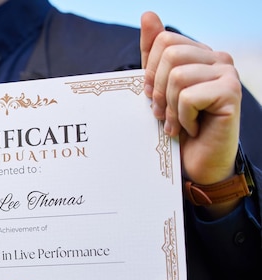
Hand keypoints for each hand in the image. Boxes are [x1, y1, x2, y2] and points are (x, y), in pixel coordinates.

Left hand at [140, 11, 242, 216]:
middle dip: (157, 89)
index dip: (149, 72)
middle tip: (162, 114)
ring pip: (177, 75)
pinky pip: (189, 96)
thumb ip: (153, 54)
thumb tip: (148, 14)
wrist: (197, 165)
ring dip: (169, 108)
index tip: (153, 97)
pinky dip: (183, 117)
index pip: (163, 41)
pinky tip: (193, 129)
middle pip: (169, 53)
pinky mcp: (231, 93)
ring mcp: (228, 73)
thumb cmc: (177, 128)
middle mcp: (217, 58)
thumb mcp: (157, 89)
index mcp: (199, 54)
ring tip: (177, 124)